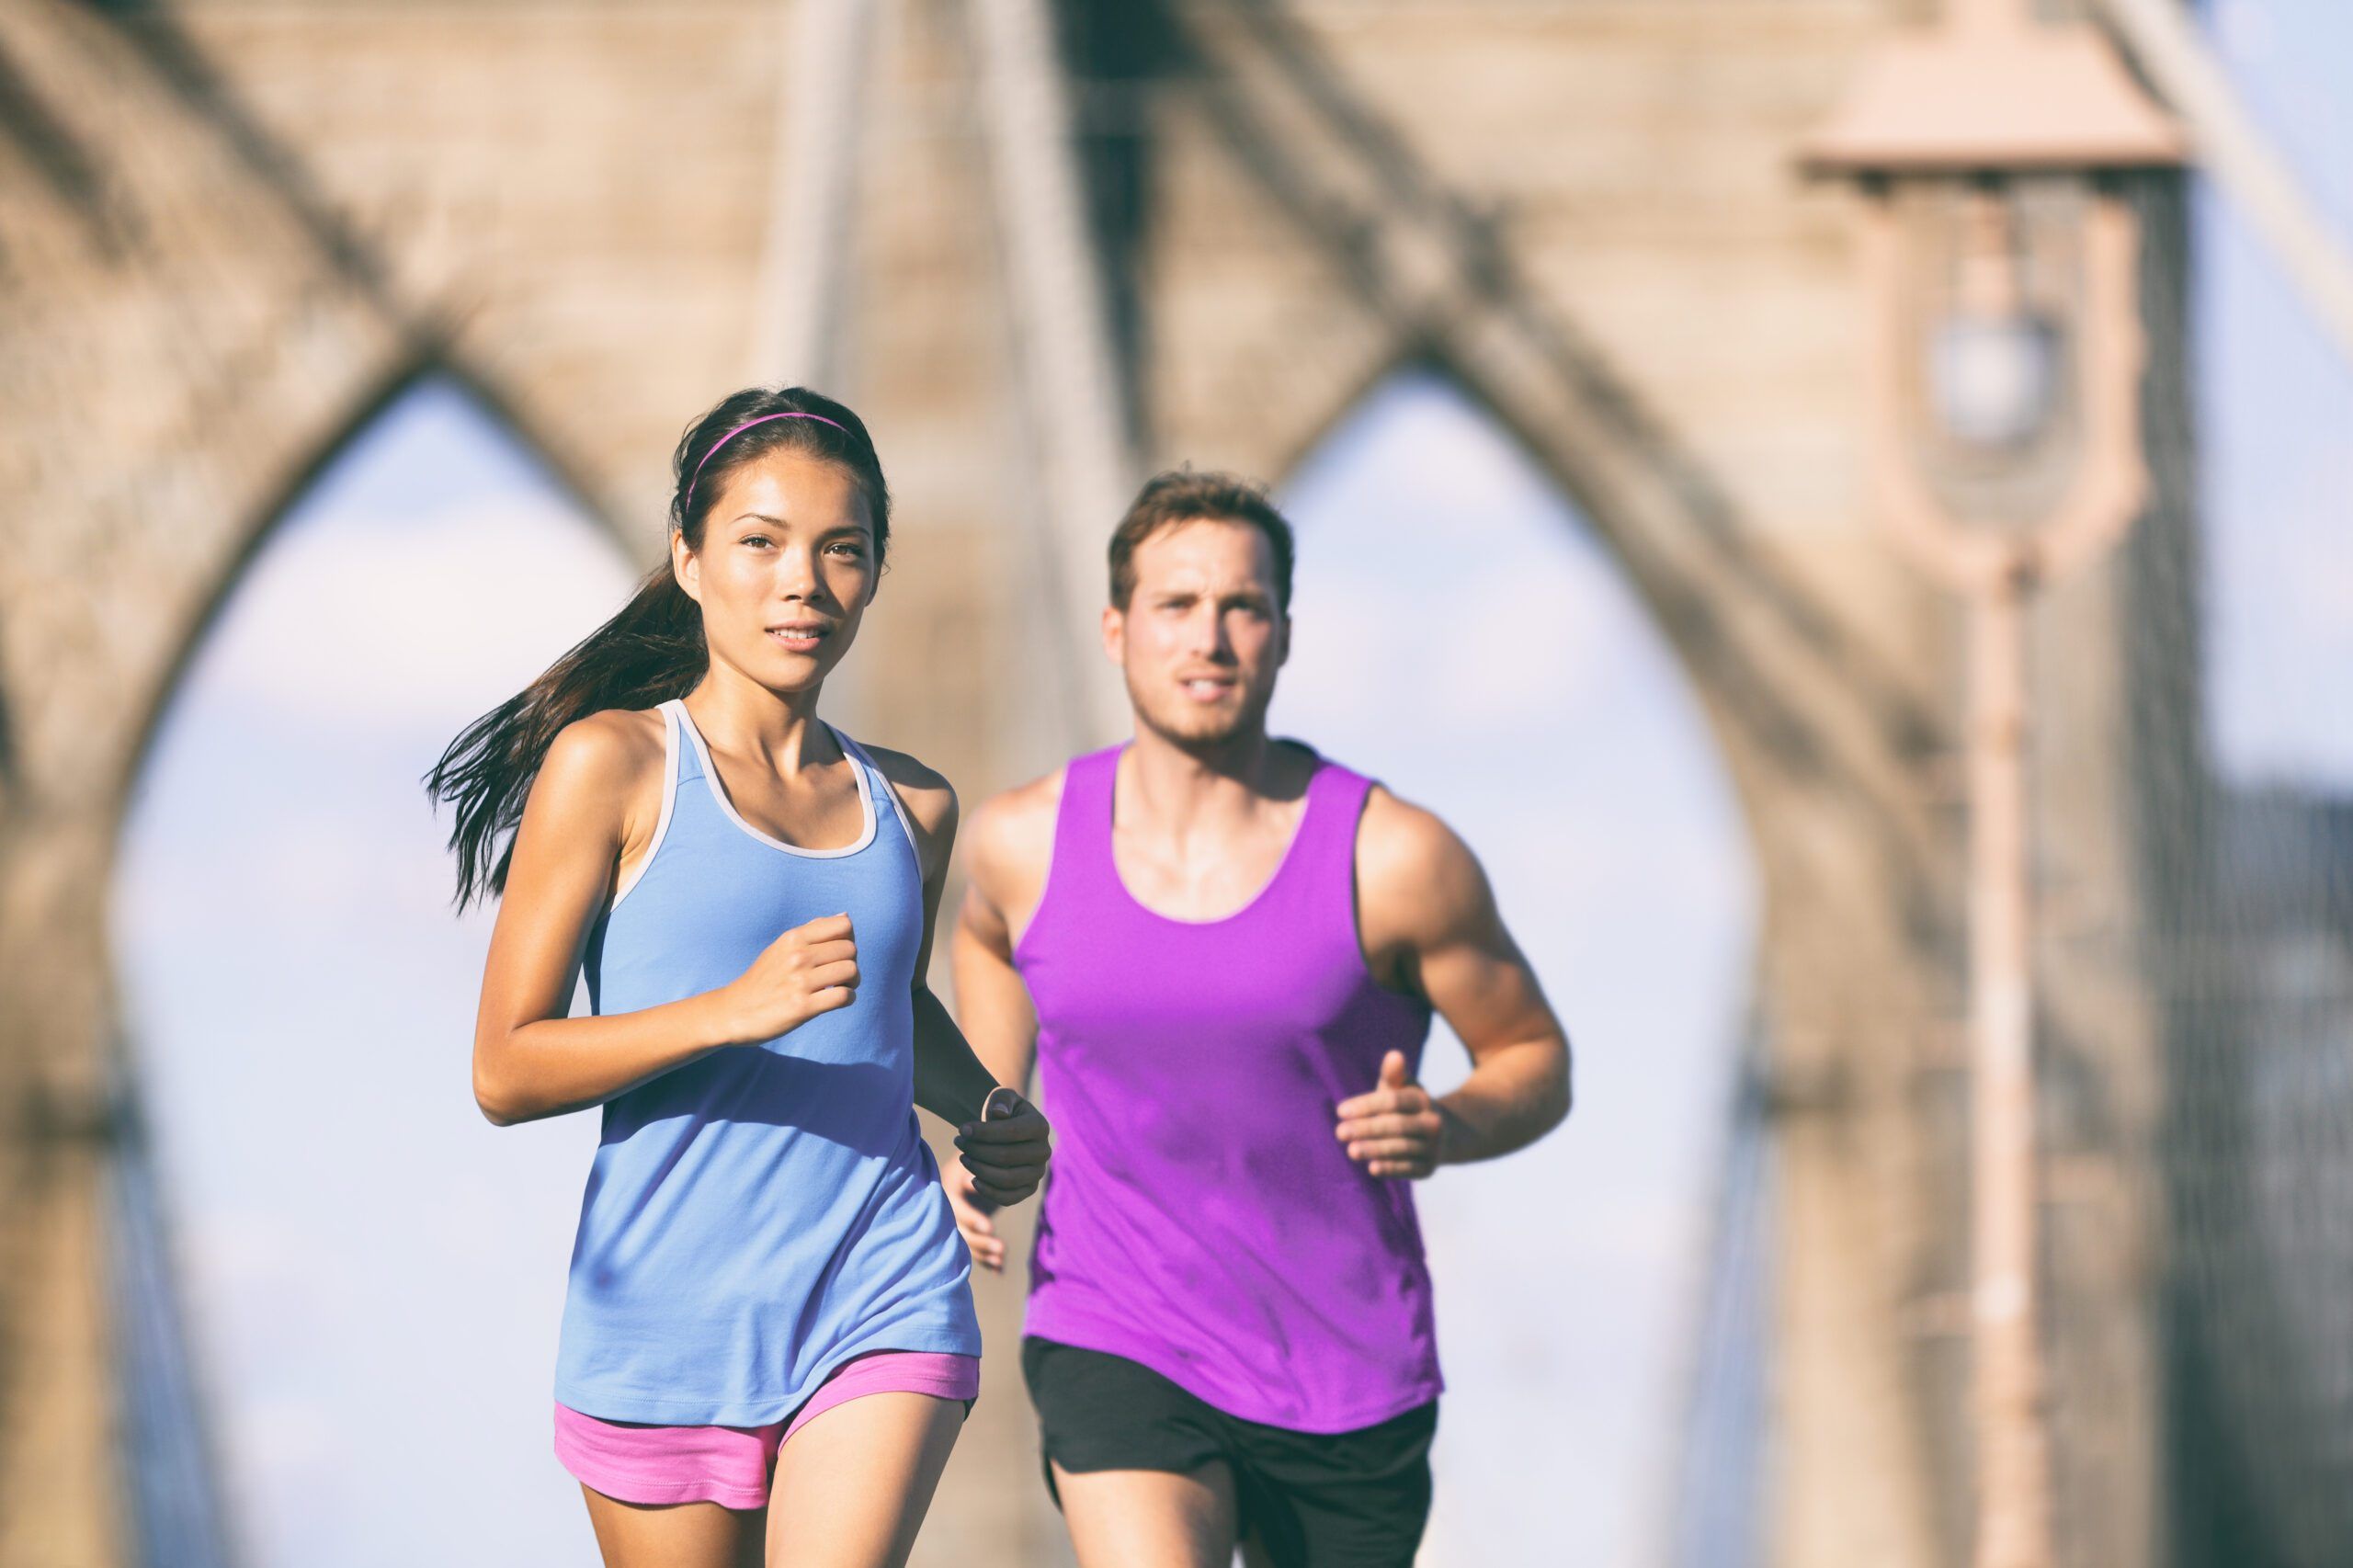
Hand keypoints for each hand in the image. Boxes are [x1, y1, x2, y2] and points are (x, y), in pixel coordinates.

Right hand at [718, 913, 858, 1041]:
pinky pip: (843, 996)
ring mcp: (800, 982)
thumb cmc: (763, 979)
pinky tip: (838, 1000)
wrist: (734, 1011)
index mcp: (793, 938)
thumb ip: (812, 931)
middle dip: (851, 962)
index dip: (849, 938)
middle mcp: (797, 956)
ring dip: (852, 982)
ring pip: (851, 971)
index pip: (844, 925)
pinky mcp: (802, 1007)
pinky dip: (848, 998)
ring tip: (840, 987)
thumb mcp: (781, 948)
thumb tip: (844, 915)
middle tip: (840, 975)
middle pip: (850, 949)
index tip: (838, 953)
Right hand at [944, 1161, 1005, 1271]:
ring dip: (985, 1253)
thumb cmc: (972, 1156)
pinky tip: (1000, 1268)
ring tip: (1002, 1257)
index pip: (959, 1211)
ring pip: (969, 1245)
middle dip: (982, 1243)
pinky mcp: (967, 1232)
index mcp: (948, 1194)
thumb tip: (974, 1182)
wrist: (963, 1166)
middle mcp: (949, 1212)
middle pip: (963, 1234)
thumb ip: (971, 1172)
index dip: (973, 1219)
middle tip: (1002, 1249)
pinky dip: (987, 1260)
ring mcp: (957, 1225)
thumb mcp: (970, 1160)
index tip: (989, 1227)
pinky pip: (975, 1250)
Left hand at [953, 1087, 1049, 1211]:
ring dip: (979, 1170)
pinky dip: (989, 1192)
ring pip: (1006, 1179)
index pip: (1011, 1132)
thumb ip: (1001, 1100)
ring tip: (963, 1157)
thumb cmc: (1001, 1111)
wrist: (1006, 1128)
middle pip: (1006, 1157)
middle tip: (958, 1142)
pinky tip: (973, 1179)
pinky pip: (1009, 1198)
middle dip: (977, 1150)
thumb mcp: (1001, 1097)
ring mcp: (1038, 1172)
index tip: (961, 1129)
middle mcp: (1044, 1151)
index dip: (984, 1133)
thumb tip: (999, 1114)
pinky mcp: (1029, 1189)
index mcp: (1040, 1126)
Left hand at [1336, 1050, 1445, 1178]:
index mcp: (1422, 1099)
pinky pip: (1408, 1168)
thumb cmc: (1407, 1107)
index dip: (1366, 1106)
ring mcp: (1434, 1146)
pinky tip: (1372, 1168)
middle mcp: (1432, 1122)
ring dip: (1375, 1149)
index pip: (1392, 1101)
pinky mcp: (1430, 1168)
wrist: (1441, 1135)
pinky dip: (1391, 1168)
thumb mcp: (1400, 1088)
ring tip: (1351, 1151)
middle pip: (1396, 1125)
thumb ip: (1393, 1075)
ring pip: (1401, 1148)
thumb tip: (1394, 1055)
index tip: (1340, 1111)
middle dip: (1366, 1129)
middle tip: (1339, 1132)